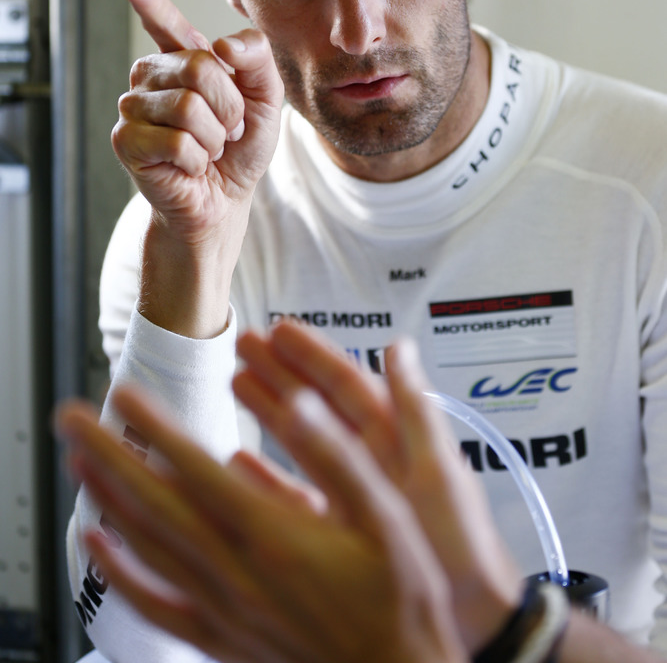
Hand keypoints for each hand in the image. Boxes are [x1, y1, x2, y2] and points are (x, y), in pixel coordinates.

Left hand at [57, 385, 467, 662]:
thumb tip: (300, 404)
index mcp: (272, 534)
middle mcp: (237, 571)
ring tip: (78, 463)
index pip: (195, 469)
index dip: (154, 427)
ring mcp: (224, 607)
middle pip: (154, 505)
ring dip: (107, 501)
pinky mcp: (223, 636)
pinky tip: (98, 548)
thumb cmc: (399, 596)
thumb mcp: (387, 516)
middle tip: (70, 419)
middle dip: (108, 456)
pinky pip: (156, 604)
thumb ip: (338, 457)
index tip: (123, 394)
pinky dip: (118, 574)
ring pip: (147, 548)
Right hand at [111, 0, 283, 334]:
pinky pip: (175, 140)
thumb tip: (224, 47)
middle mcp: (153, 76)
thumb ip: (257, 60)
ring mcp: (134, 107)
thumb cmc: (239, 150)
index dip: (150, 2)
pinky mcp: (127, 141)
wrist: (225, 201)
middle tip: (228, 130)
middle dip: (230, 106)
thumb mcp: (266, 99)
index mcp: (185, 61)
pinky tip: (190, 165)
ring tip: (208, 148)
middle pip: (200, 67)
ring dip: (214, 137)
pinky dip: (196, 158)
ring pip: (188, 107)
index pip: (167, 25)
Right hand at [234, 322, 523, 653]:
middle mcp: (370, 458)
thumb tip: (401, 346)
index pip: (347, 383)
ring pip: (302, 440)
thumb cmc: (462, 545)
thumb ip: (415, 409)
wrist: (472, 619)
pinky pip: (294, 492)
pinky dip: (267, 475)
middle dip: (282, 370)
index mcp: (396, 437)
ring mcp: (351, 491)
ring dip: (270, 409)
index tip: (279, 330)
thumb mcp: (440, 471)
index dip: (313, 354)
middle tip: (245, 343)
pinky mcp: (337, 527)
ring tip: (238, 381)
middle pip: (318, 403)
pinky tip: (241, 460)